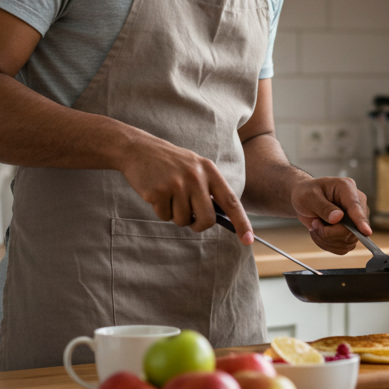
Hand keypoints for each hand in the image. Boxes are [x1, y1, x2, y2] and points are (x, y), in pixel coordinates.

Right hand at [118, 136, 252, 244]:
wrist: (139, 149)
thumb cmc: (171, 163)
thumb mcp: (196, 168)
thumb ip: (209, 189)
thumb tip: (221, 217)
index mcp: (209, 171)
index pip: (231, 201)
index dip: (241, 222)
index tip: (248, 239)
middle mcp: (196, 177)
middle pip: (207, 219)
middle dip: (198, 225)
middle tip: (189, 218)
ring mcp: (177, 184)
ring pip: (183, 221)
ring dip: (175, 215)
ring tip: (169, 196)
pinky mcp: (158, 192)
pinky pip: (164, 216)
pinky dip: (161, 210)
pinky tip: (157, 193)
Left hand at [292, 177, 369, 254]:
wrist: (304, 200)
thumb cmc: (306, 193)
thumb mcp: (309, 197)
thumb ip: (323, 206)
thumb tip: (338, 217)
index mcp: (347, 188)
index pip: (356, 207)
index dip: (360, 221)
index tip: (366, 232)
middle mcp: (356, 204)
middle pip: (353, 229)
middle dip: (329, 233)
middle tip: (314, 225)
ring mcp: (356, 220)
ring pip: (348, 241)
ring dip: (326, 240)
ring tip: (316, 227)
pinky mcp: (351, 232)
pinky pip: (343, 247)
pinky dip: (328, 245)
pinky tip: (320, 233)